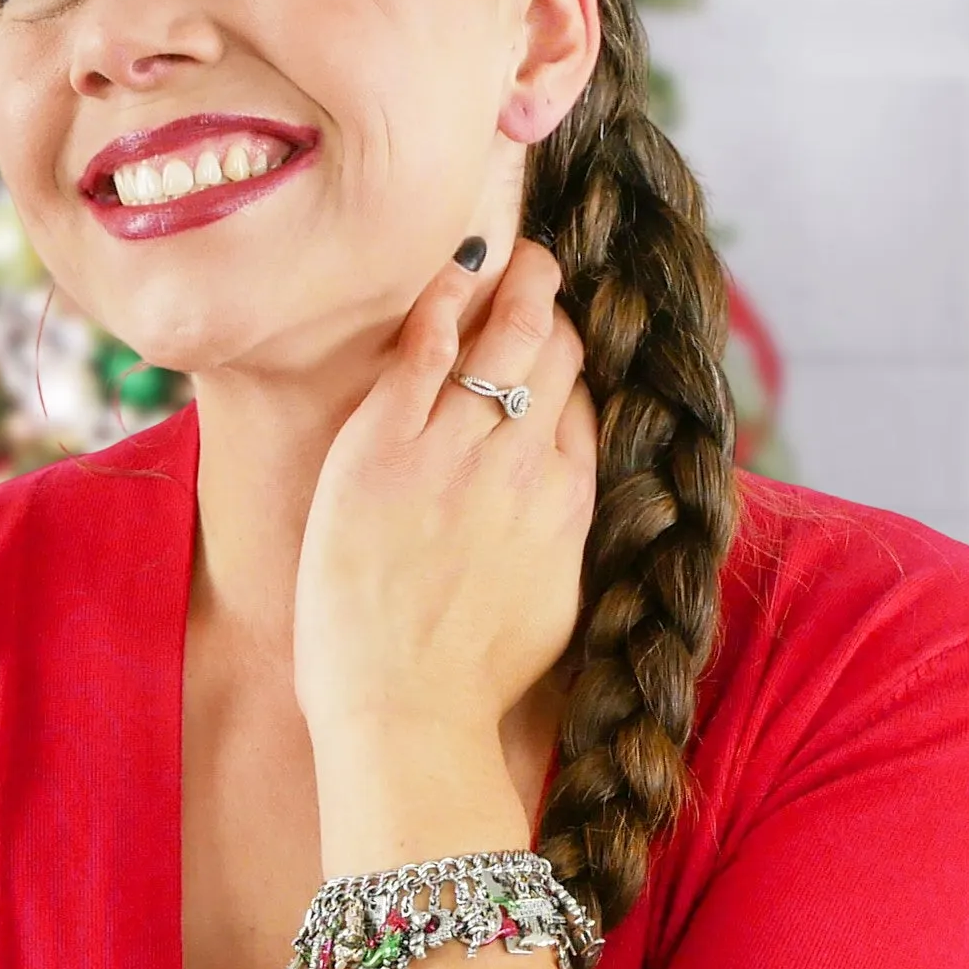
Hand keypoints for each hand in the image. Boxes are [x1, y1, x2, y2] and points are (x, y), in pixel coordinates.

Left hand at [293, 236, 595, 745]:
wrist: (405, 712)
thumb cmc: (470, 680)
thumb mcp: (555, 603)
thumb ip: (566, 534)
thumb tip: (571, 497)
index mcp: (567, 502)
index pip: (585, 399)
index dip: (575, 360)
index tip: (562, 336)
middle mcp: (521, 464)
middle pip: (553, 355)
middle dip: (553, 304)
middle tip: (544, 270)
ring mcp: (452, 451)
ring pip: (500, 338)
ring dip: (514, 285)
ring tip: (516, 257)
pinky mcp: (383, 447)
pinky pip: (423, 347)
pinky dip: (443, 299)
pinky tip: (453, 272)